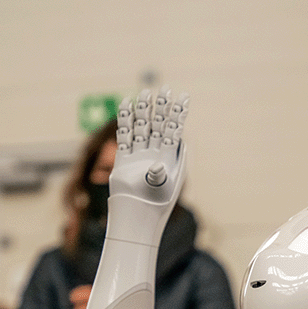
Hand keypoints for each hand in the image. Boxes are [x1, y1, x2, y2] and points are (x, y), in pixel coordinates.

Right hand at [106, 88, 188, 244]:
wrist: (137, 219)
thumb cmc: (155, 207)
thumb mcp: (162, 190)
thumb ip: (160, 174)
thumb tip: (158, 163)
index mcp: (170, 158)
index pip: (175, 130)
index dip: (179, 114)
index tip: (183, 96)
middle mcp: (155, 154)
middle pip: (159, 125)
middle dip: (161, 108)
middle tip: (164, 89)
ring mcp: (139, 155)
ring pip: (141, 128)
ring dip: (143, 112)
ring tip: (144, 94)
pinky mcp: (124, 160)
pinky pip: (125, 137)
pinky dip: (125, 122)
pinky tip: (126, 105)